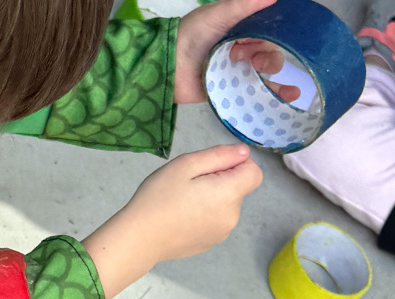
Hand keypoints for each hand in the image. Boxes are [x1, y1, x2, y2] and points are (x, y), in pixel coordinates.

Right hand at [83, 144, 262, 295]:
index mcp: (229, 194)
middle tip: (188, 183)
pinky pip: (216, 220)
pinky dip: (205, 214)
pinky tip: (181, 216)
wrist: (140, 238)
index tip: (210, 167)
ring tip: (182, 200)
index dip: (237, 164)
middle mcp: (233, 216)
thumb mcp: (186, 165)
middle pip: (238, 188)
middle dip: (220, 180)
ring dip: (212, 197)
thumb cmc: (159, 197)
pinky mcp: (211, 242)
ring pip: (226, 204)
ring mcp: (222, 232)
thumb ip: (219, 156)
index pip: (255, 172)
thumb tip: (243, 152)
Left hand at [176, 0, 298, 102]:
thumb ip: (248, 3)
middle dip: (264, 53)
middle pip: (270, 50)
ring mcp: (239, 69)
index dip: (270, 32)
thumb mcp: (220, 14)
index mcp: (239, 26)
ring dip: (270, 70)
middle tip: (243, 56)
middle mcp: (241, 47)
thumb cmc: (190, 34)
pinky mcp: (235, 89)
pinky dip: (278, 92)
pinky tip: (292, 94)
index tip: (258, 36)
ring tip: (253, 69)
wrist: (166, 66)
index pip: (268, 28)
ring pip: (268, 70)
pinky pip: (261, 91)